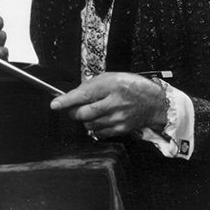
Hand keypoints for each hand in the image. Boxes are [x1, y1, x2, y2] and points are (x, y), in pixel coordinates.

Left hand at [50, 72, 166, 137]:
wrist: (153, 102)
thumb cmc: (131, 86)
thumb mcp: (111, 77)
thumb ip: (91, 85)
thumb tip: (73, 95)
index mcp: (110, 85)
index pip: (83, 94)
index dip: (66, 100)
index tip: (55, 104)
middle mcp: (114, 103)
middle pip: (83, 113)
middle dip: (73, 111)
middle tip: (74, 107)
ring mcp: (117, 118)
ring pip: (88, 124)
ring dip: (84, 119)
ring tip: (93, 110)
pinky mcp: (120, 129)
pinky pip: (98, 132)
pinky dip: (95, 126)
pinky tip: (101, 118)